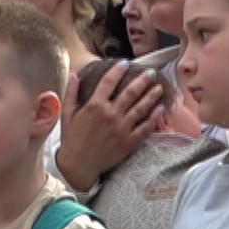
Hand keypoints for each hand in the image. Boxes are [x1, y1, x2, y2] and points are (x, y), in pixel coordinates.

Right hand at [57, 64, 161, 191]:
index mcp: (94, 106)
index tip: (126, 63)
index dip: (118, 70)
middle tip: (151, 72)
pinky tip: (161, 109)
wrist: (78, 165)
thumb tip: (74, 74)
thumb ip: (72, 93)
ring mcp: (121, 129)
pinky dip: (154, 118)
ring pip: (141, 108)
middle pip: (130, 92)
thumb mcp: (67, 114)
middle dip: (142, 80)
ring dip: (151, 96)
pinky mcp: (128, 142)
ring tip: (159, 88)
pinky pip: (145, 128)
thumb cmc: (71, 139)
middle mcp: (110, 115)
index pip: (109, 82)